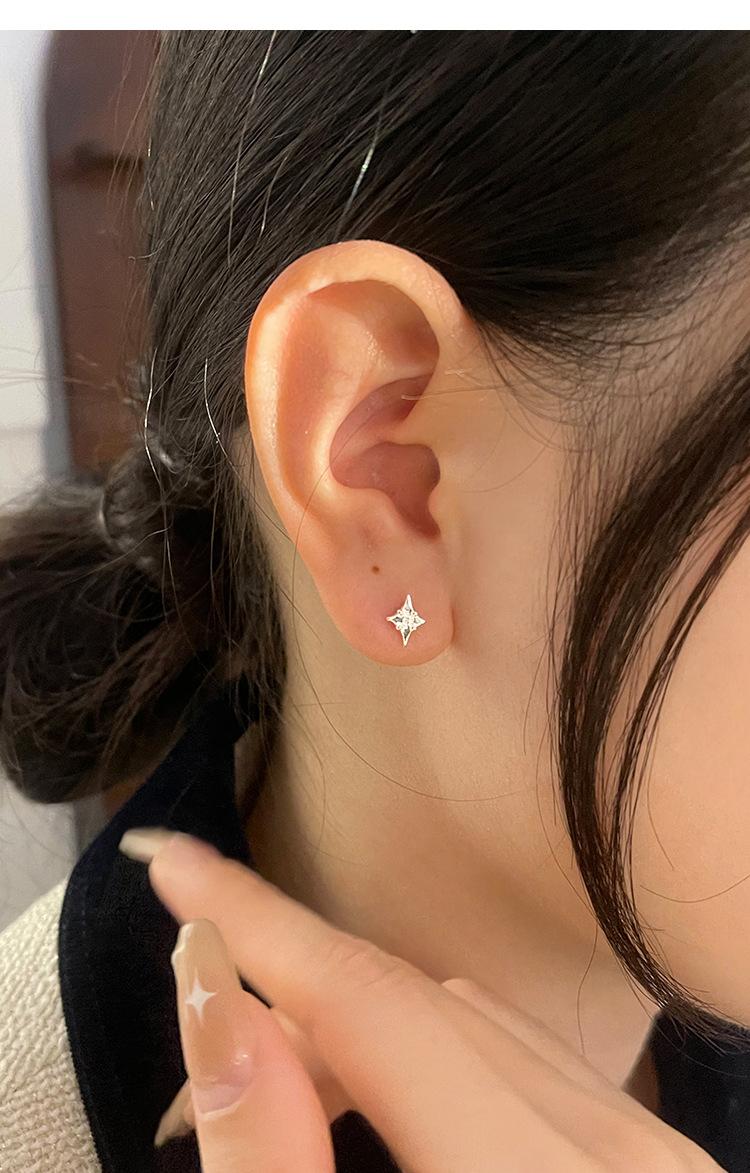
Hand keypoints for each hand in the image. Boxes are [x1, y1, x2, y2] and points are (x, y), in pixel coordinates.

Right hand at [123, 828, 720, 1171]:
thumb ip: (275, 1171)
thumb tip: (216, 1007)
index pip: (373, 1004)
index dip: (260, 923)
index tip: (170, 863)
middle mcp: (627, 1155)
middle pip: (418, 1010)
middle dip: (292, 1002)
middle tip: (198, 1055)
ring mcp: (662, 1157)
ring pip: (469, 1026)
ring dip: (357, 1036)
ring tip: (280, 1096)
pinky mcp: (662, 1165)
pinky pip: (520, 1064)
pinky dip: (429, 1062)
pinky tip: (379, 1110)